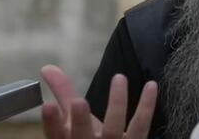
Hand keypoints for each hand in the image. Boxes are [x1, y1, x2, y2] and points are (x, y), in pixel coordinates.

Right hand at [40, 65, 157, 138]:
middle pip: (82, 137)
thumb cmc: (88, 137)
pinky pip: (141, 126)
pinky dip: (147, 106)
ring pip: (113, 129)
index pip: (56, 135)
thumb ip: (63, 93)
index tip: (47, 105)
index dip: (51, 123)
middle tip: (79, 101)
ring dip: (116, 105)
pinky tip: (151, 85)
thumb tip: (48, 67)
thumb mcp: (73, 119)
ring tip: (118, 78)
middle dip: (79, 121)